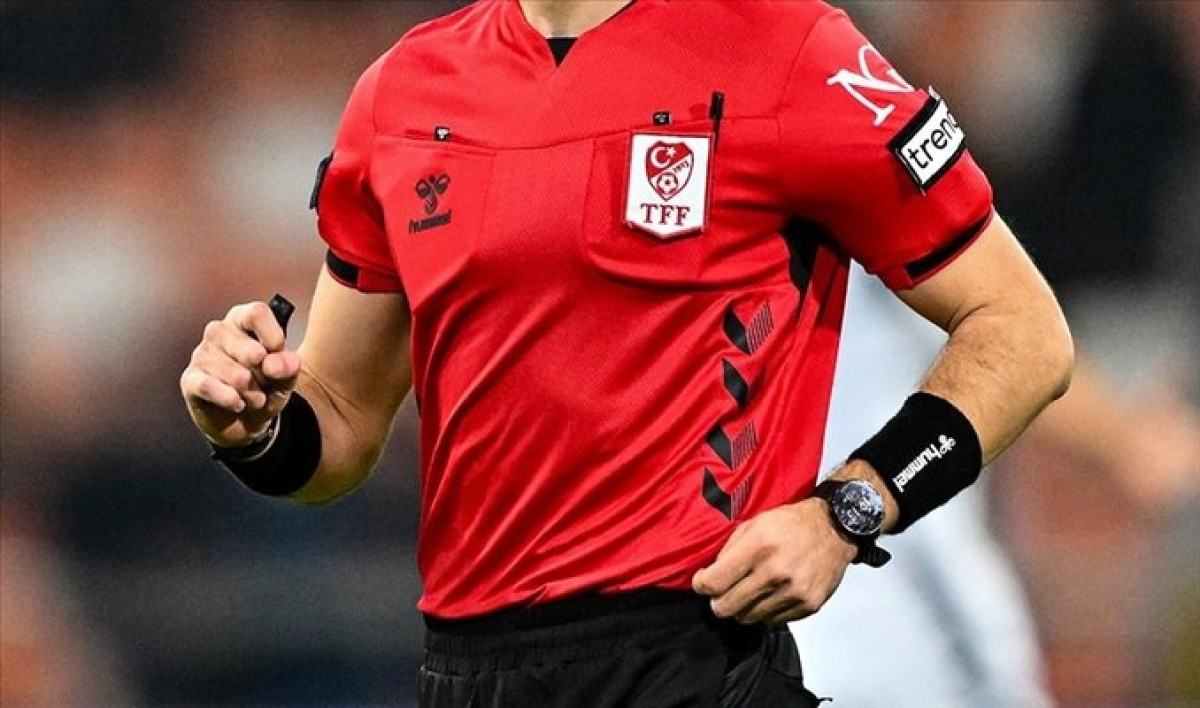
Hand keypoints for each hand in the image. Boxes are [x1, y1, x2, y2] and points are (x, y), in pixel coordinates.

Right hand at [180, 301, 301, 446]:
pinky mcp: (190, 379)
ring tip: (253, 398)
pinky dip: (231, 400)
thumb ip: (288, 366)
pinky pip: (210, 387)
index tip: (278, 356)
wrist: (245, 421)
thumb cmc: (265, 388)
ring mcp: (201, 355)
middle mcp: (218, 332)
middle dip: (265, 377)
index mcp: (242, 320)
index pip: (257, 313)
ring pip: (237, 376)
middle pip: (252, 351)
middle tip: (264, 383)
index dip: (274, 338)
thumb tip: (274, 363)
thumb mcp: (286, 377)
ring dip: (252, 394)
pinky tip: (237, 404)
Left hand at [692, 498, 856, 624]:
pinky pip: (772, 621)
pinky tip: (770, 594)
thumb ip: (729, 551)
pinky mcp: (808, 605)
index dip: (701, 585)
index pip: (715, 582)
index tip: (703, 581)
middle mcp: (776, 571)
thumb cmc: (791, 524)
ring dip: (743, 607)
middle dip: (718, 602)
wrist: (835, 529)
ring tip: (750, 591)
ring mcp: (794, 591)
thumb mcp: (754, 524)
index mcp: (758, 546)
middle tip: (722, 593)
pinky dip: (765, 611)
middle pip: (727, 607)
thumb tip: (710, 577)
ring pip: (748, 618)